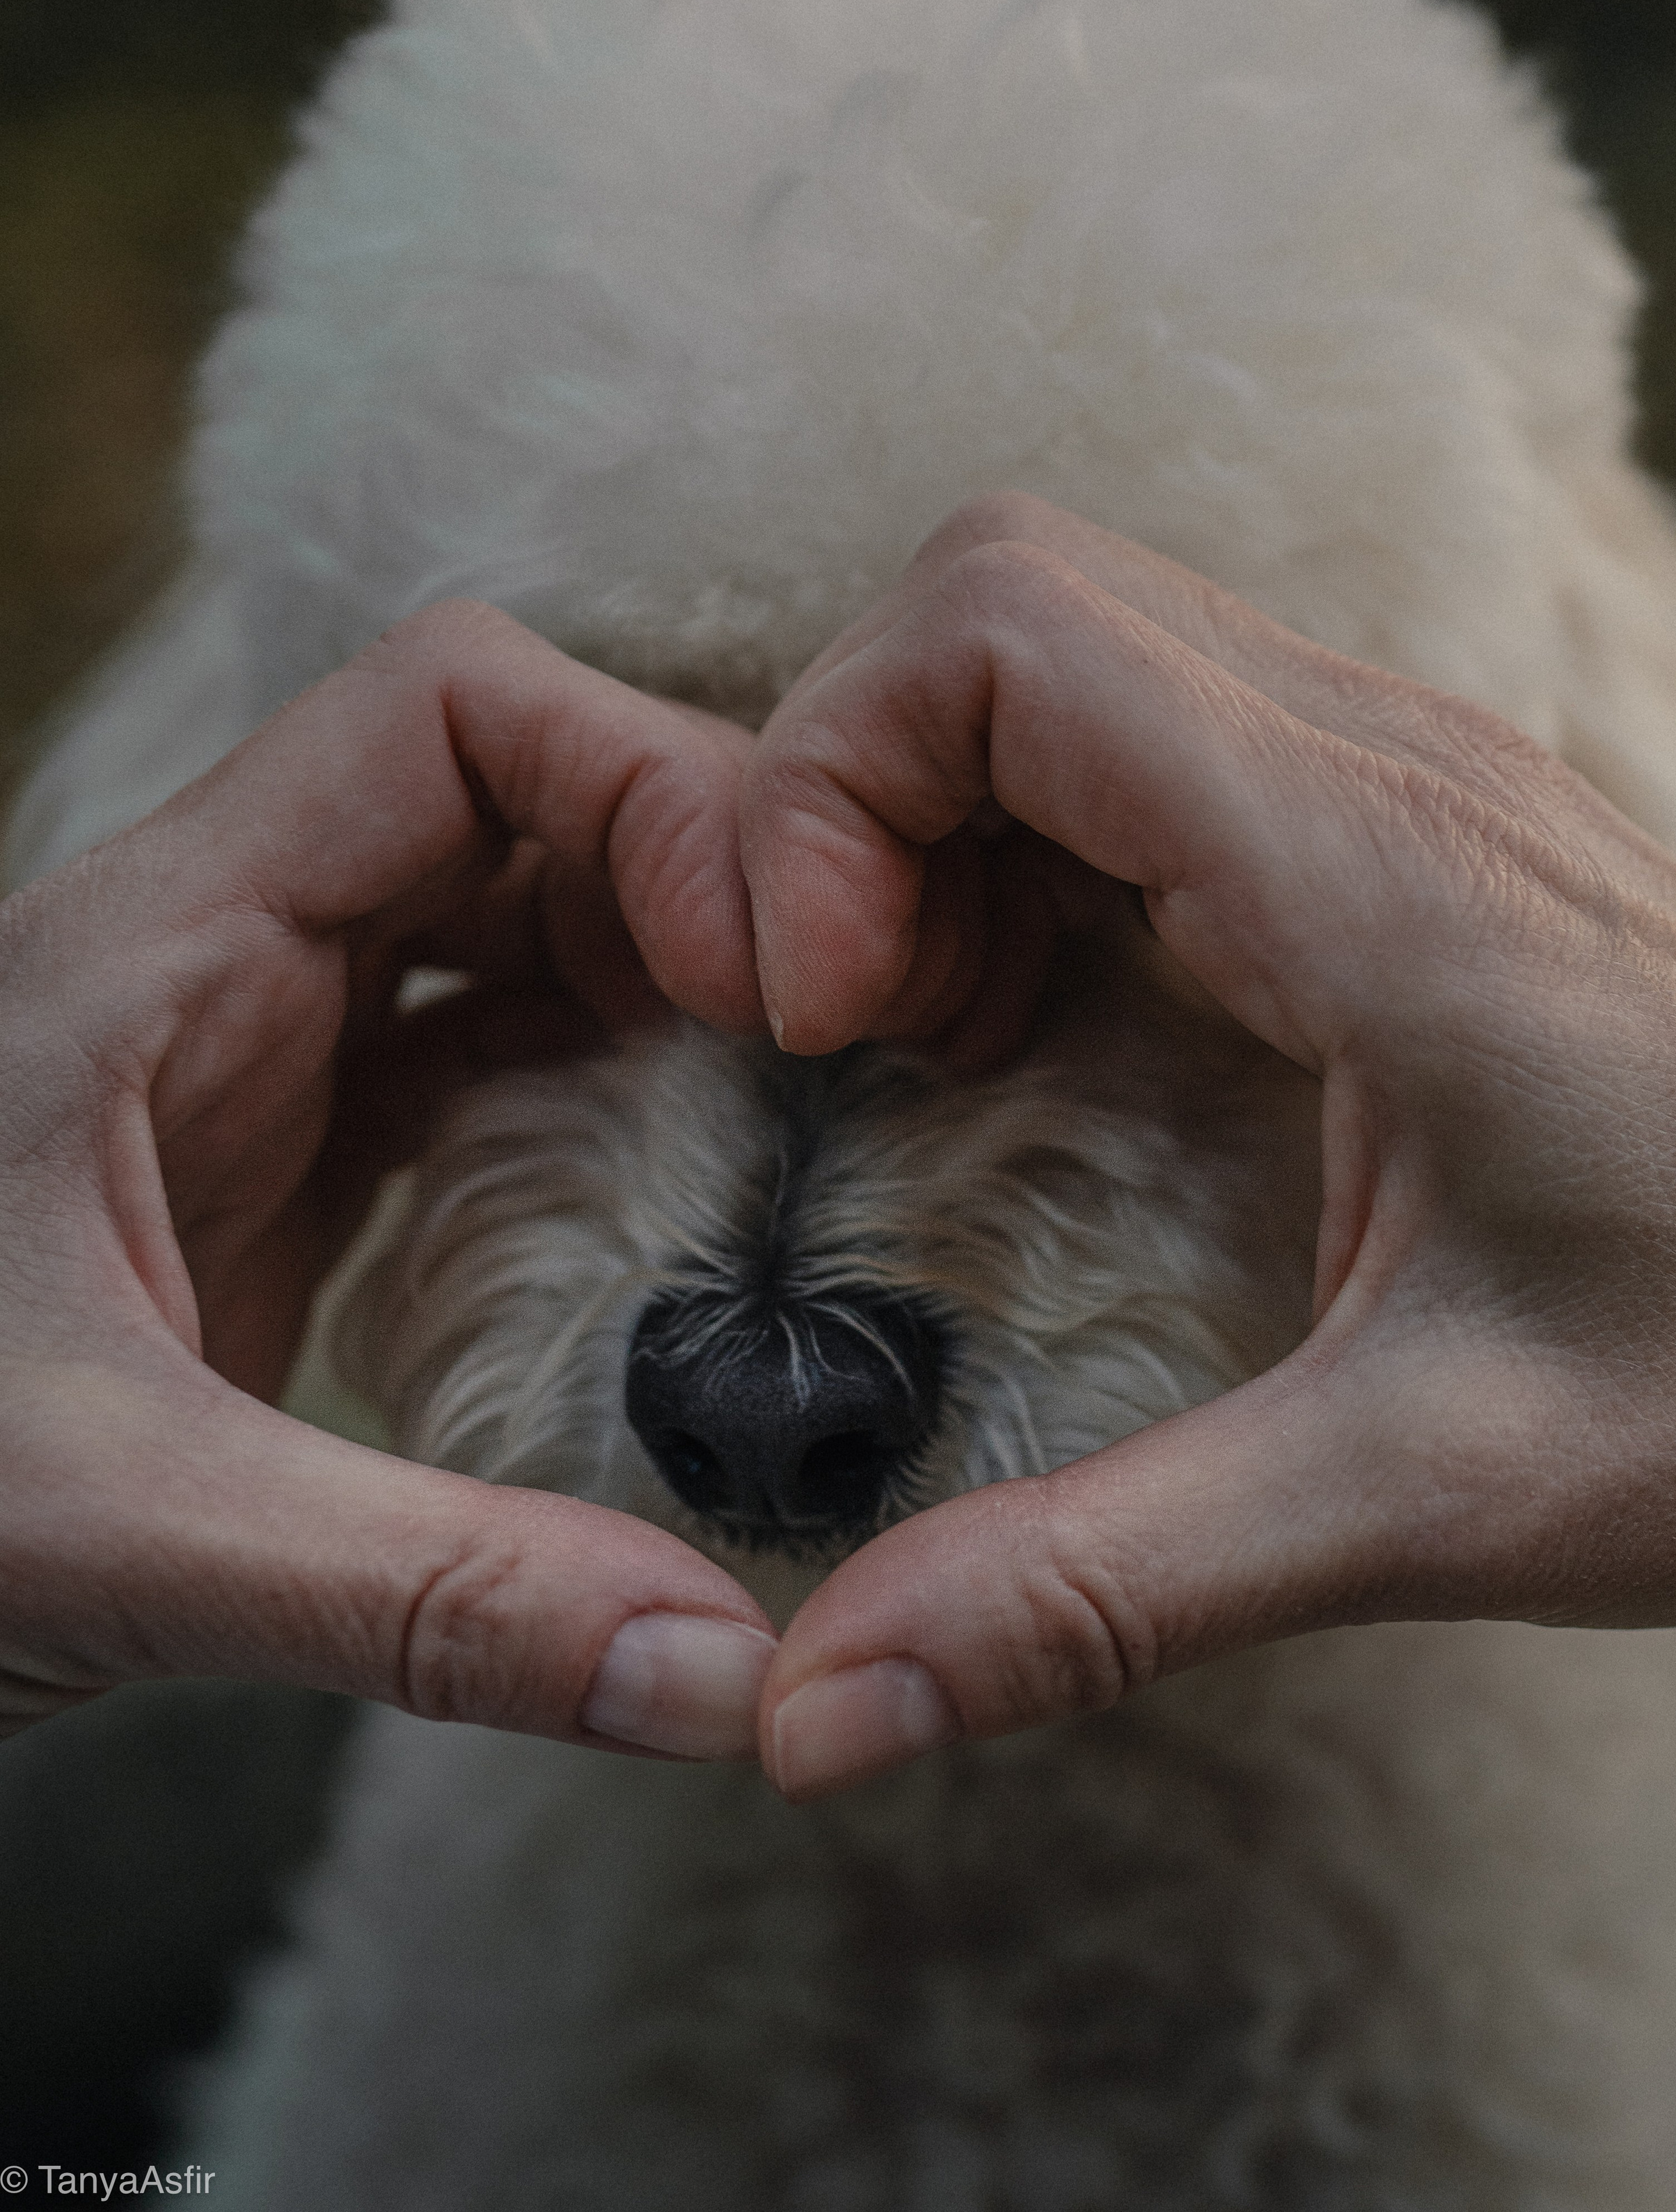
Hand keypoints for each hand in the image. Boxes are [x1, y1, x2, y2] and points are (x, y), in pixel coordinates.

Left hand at [0, 602, 780, 1750]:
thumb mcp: (123, 1532)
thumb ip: (428, 1598)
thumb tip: (728, 1677)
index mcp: (159, 950)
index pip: (449, 714)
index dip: (643, 787)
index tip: (769, 972)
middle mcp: (217, 966)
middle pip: (515, 803)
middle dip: (692, 891)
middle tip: (835, 1044)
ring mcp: (248, 1063)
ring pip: (504, 926)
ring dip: (658, 992)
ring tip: (789, 1109)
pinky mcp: (273, 1165)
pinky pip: (472, 1060)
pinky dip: (594, 1097)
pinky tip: (669, 1202)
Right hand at [739, 494, 1675, 1799]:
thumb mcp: (1420, 1495)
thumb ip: (1097, 1587)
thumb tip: (813, 1709)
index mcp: (1369, 869)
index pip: (1001, 636)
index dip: (834, 788)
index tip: (825, 1015)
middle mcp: (1381, 768)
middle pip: (999, 608)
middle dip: (855, 798)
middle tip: (858, 1033)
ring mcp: (1397, 782)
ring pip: (1060, 662)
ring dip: (937, 828)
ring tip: (938, 1039)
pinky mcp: (1399, 839)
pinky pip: (1141, 749)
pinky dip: (1028, 859)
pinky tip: (1051, 1034)